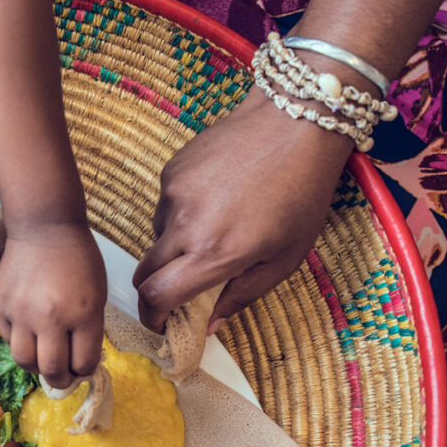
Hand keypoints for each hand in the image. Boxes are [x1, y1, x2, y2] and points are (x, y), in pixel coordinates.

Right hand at [0, 223, 106, 386]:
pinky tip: (30, 335)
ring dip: (36, 367)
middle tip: (64, 376)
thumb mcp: (97, 294)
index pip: (83, 364)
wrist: (44, 227)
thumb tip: (80, 360)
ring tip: (43, 359)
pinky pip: (9, 341)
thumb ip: (89, 328)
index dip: (85, 371)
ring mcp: (23, 314)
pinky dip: (21, 345)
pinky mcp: (1, 307)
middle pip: (53, 370)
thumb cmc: (78, 258)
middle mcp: (51, 318)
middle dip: (62, 380)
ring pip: (25, 362)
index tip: (83, 367)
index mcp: (83, 314)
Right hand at [132, 90, 352, 332]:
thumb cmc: (302, 192)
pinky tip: (215, 198)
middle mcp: (185, 226)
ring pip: (157, 238)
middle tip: (175, 291)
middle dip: (154, 289)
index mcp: (214, 254)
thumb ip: (243, 295)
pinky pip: (166, 206)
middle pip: (145, 272)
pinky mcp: (172, 171)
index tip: (160, 324)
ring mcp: (173, 196)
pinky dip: (182, 214)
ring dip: (175, 246)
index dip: (152, 317)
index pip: (157, 297)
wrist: (296, 121)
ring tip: (215, 229)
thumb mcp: (285, 257)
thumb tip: (210, 324)